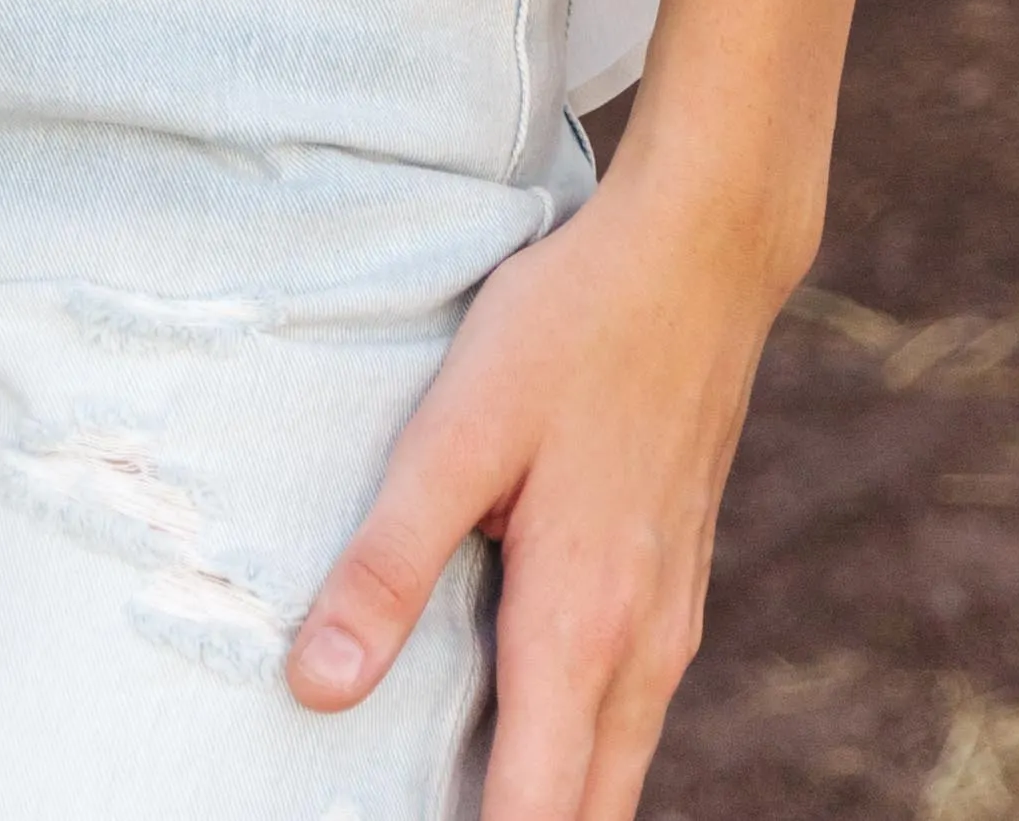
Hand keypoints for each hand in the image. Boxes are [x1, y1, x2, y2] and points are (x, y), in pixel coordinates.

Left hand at [288, 169, 778, 818]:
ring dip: (549, 802)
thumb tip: (315, 688)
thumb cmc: (573, 327)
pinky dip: (580, 756)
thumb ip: (387, 563)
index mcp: (580, 630)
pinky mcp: (678, 588)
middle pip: (585, 820)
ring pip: (615, 775)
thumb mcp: (457, 429)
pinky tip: (520, 723)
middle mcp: (643, 652)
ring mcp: (673, 623)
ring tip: (457, 787)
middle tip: (422, 806)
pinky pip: (630, 717)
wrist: (702, 253)